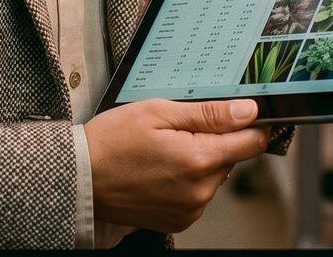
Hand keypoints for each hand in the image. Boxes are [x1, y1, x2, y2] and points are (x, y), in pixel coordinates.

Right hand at [83, 98, 268, 233]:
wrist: (82, 177)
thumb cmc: (113, 140)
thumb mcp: (158, 111)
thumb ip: (208, 112)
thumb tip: (247, 111)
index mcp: (199, 160)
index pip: (251, 142)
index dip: (249, 123)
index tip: (240, 111)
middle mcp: (200, 191)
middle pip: (230, 157)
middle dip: (213, 138)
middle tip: (178, 126)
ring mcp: (190, 210)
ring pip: (213, 175)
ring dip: (199, 159)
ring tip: (163, 147)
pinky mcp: (179, 221)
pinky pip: (197, 193)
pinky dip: (186, 178)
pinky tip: (160, 167)